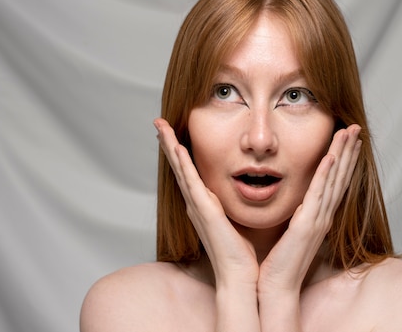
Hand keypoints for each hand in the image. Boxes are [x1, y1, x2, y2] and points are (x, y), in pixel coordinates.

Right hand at [154, 118, 258, 286]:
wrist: (240, 276)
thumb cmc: (241, 254)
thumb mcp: (236, 221)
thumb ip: (232, 208)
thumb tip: (242, 195)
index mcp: (204, 206)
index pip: (189, 174)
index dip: (179, 154)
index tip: (173, 135)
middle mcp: (196, 204)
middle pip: (178, 168)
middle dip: (168, 144)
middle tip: (158, 124)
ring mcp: (197, 207)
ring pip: (180, 170)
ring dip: (170, 147)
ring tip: (160, 127)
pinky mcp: (205, 212)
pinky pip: (191, 183)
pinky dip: (183, 165)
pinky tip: (178, 148)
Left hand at [258, 124, 361, 293]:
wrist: (277, 287)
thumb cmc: (280, 263)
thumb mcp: (290, 232)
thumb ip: (295, 215)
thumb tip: (295, 202)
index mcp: (318, 217)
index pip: (335, 182)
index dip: (344, 160)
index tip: (348, 140)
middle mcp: (323, 216)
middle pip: (340, 176)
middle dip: (348, 150)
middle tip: (356, 128)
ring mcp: (318, 219)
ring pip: (334, 180)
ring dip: (342, 154)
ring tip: (348, 133)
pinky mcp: (307, 225)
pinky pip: (318, 194)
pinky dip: (326, 175)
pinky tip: (330, 157)